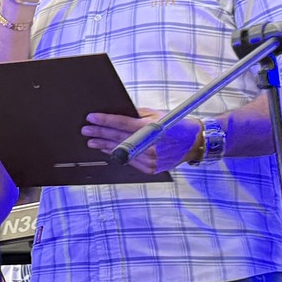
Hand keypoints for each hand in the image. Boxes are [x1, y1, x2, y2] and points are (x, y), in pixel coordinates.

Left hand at [82, 107, 200, 172]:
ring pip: (121, 152)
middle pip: (119, 138)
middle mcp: (151, 145)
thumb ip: (136, 115)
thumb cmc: (176, 125)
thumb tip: (116, 113)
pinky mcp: (151, 168)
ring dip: (104, 146)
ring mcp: (151, 159)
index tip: (91, 118)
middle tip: (86, 130)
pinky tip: (108, 150)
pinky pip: (128, 161)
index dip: (105, 120)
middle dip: (100, 133)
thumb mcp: (157, 114)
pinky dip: (117, 155)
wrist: (195, 143)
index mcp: (152, 128)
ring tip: (92, 141)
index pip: (122, 124)